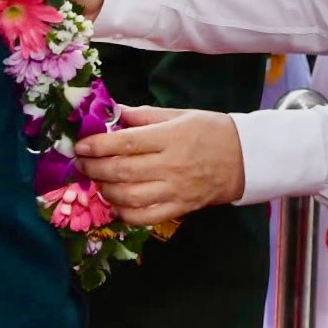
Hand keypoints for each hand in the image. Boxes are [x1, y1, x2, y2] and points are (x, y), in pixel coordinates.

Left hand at [74, 105, 244, 225]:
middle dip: (94, 168)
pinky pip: (145, 217)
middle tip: (81, 164)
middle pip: (122, 171)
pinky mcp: (180, 208)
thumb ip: (145, 115)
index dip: (98, 145)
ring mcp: (176, 190)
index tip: (81, 146)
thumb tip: (113, 110)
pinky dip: (125, 213)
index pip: (126, 142)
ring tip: (97, 181)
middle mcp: (171, 165)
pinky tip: (117, 203)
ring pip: (130, 197)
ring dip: (106, 190)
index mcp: (171, 137)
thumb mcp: (180, 114)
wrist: (245, 158)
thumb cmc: (211, 130)